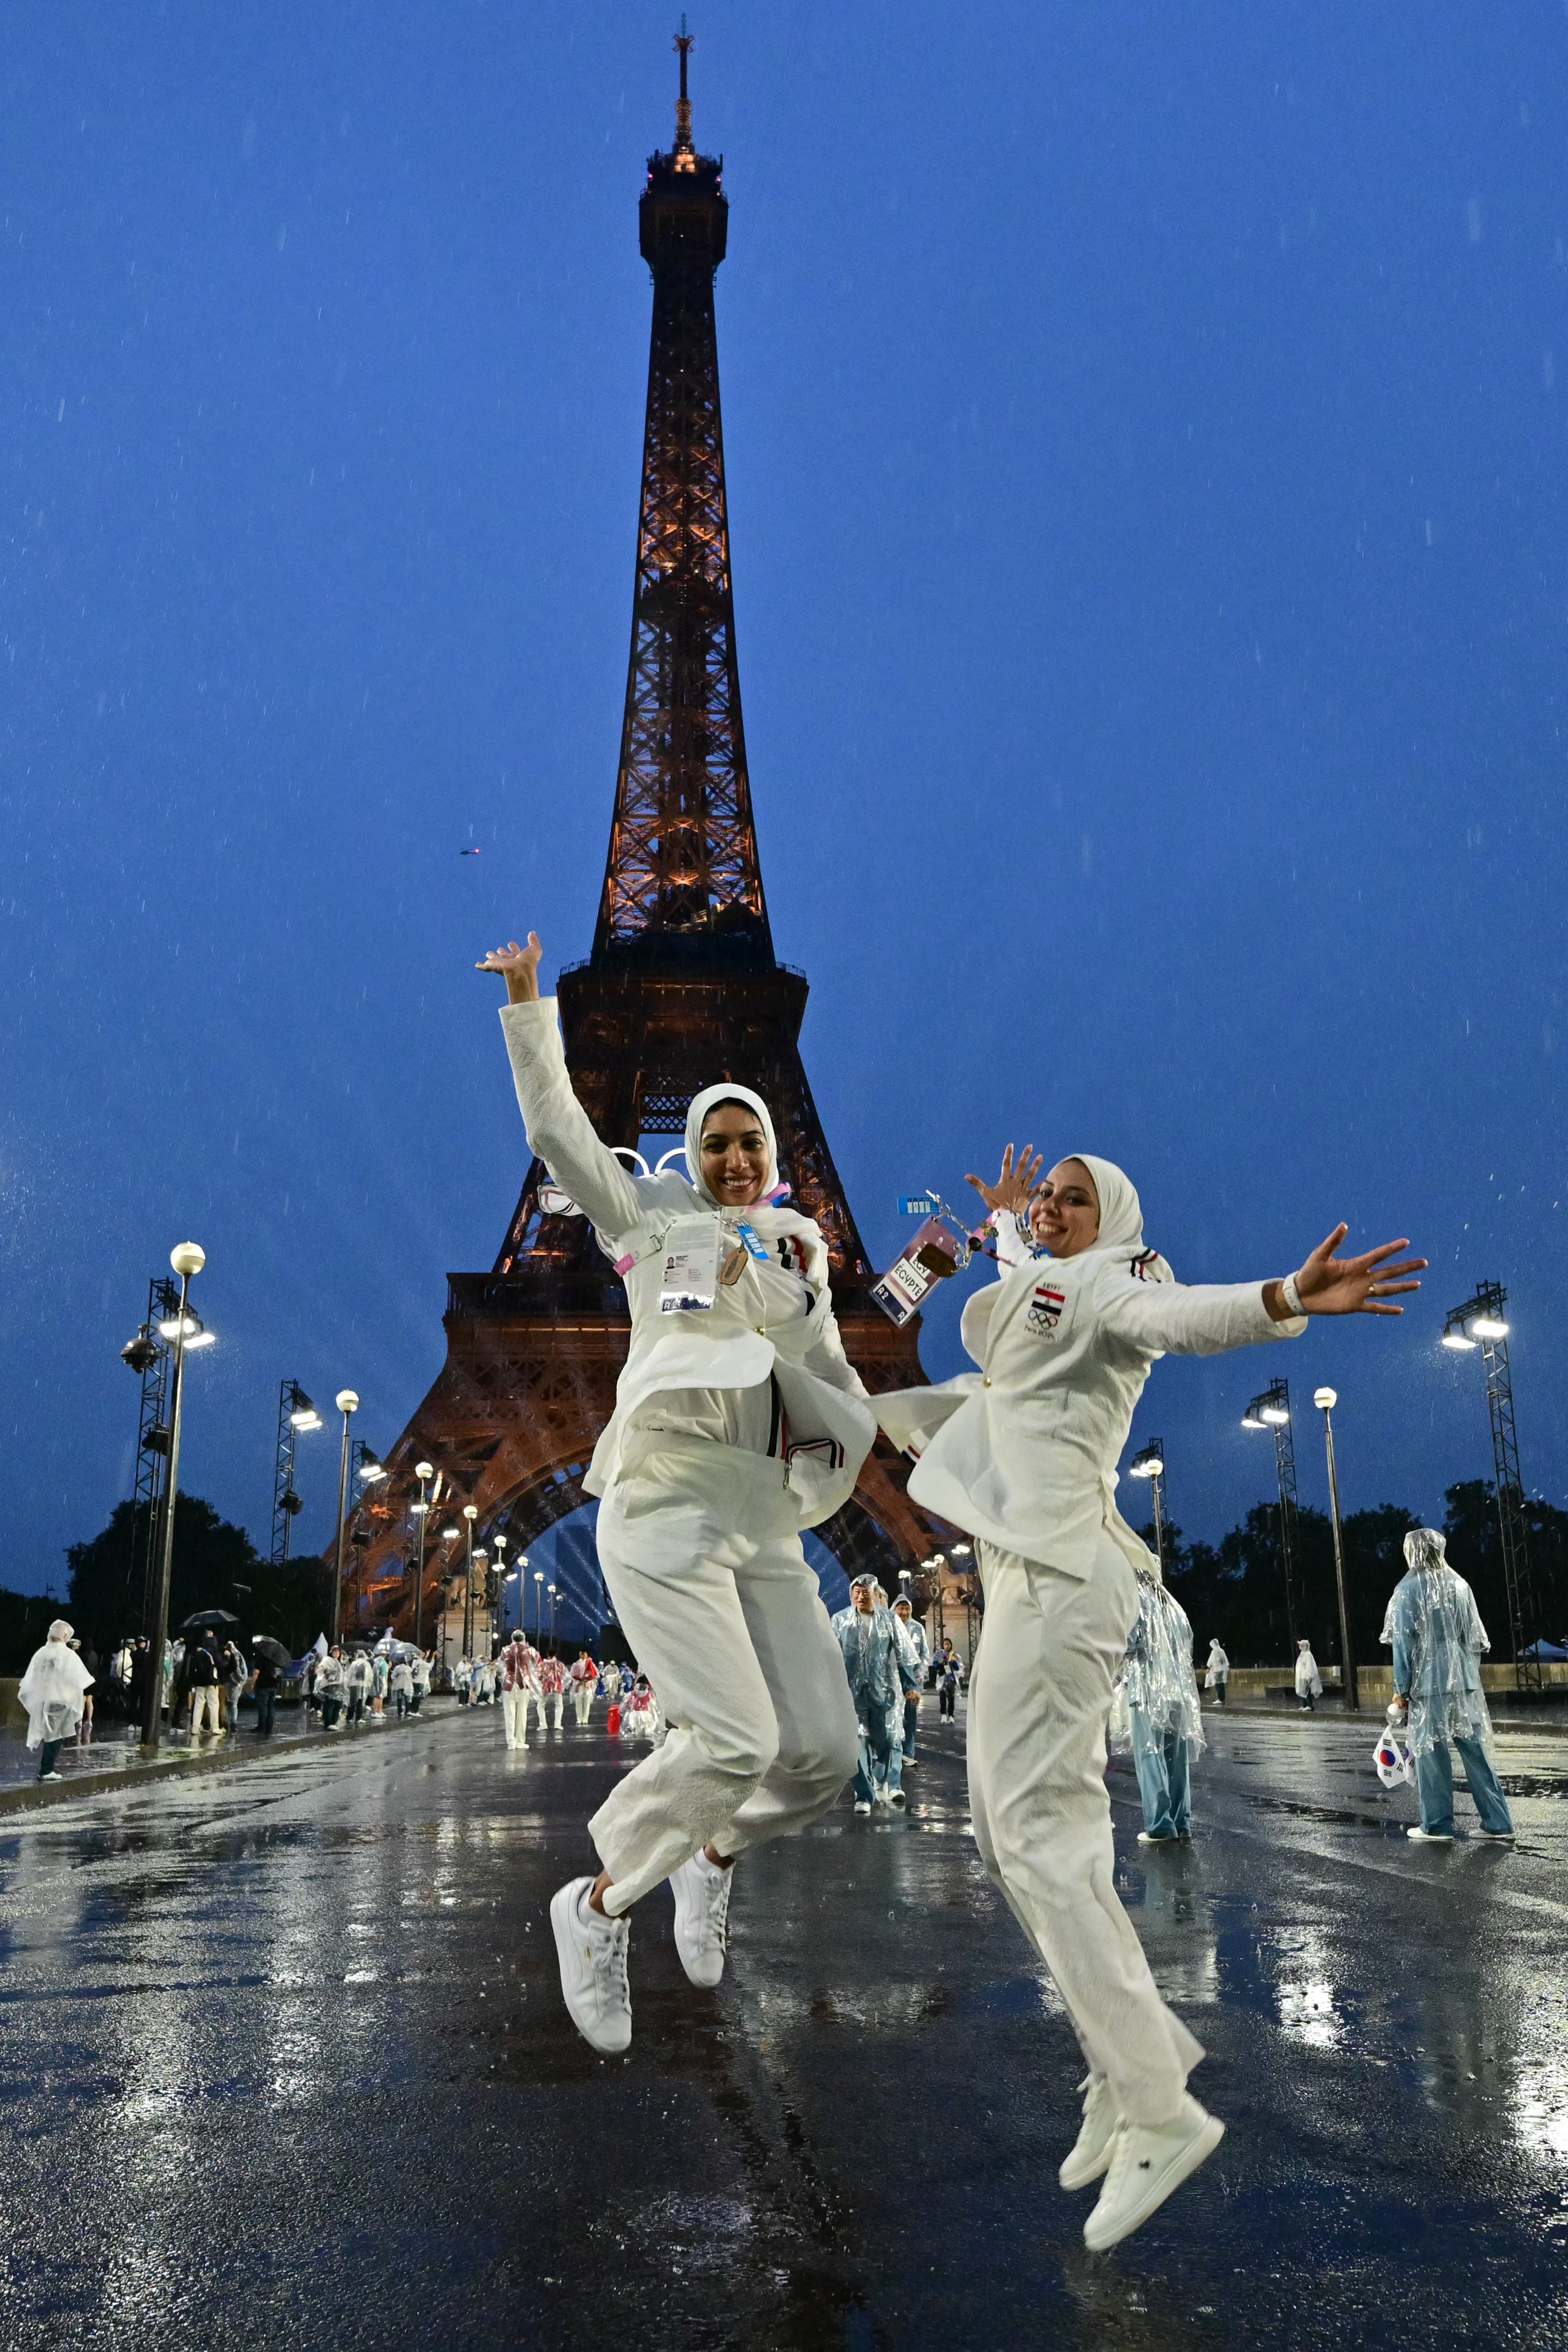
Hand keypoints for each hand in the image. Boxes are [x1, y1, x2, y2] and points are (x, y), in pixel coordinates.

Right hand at [476, 932, 543, 1003]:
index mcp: (518, 957)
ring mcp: (500, 963)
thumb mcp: (535, 949)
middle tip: (500, 949)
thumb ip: (534, 941)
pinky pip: (484, 966)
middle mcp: (508, 960)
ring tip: (489, 954)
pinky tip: (477, 965)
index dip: (513, 947)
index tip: (511, 944)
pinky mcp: (492, 966)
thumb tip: (532, 932)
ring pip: (494, 959)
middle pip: (504, 955)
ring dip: (492, 956)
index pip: (514, 950)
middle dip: (502, 952)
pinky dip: (480, 966)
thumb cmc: (528, 962)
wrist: (520, 971)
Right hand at [964, 1142, 1042, 1216]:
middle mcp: (1015, 1182)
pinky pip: (1036, 1190)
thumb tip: (966, 1176)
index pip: (1006, 1164)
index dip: (1008, 1154)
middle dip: (1025, 1155)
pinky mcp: (1027, 1197)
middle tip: (1030, 1146)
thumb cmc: (995, 1206)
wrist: (1007, 1217)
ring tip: (1040, 1156)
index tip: (1011, 1145)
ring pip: (1030, 1175)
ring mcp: (1023, 1189)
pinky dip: (1041, 1185)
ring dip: (1035, 1165)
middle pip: (1021, 1166)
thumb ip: (977, 1183)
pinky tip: (1047, 1179)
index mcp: (1005, 1180)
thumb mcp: (985, 1193)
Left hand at [1288, 1227, 1426, 1316]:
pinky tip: (1401, 1310)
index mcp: (1355, 1264)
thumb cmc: (1310, 1272)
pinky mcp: (1355, 1305)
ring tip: (1418, 1284)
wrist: (1302, 1293)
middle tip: (1424, 1262)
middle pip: (1389, 1271)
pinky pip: (1375, 1308)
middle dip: (1406, 1267)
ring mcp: (1360, 1292)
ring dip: (1402, 1287)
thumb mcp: (1320, 1255)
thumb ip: (1333, 1241)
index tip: (1406, 1242)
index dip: (1392, 1249)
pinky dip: (1387, 1310)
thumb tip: (1344, 1225)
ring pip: (1386, 1289)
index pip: (1378, 1255)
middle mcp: (1362, 1277)